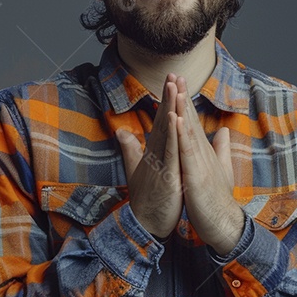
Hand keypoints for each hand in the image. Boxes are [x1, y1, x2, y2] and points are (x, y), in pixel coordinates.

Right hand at [116, 74, 182, 238]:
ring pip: (166, 131)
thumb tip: (121, 132)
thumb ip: (130, 149)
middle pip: (163, 120)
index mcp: (154, 151)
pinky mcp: (165, 174)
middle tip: (173, 73)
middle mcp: (155, 152)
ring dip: (170, 108)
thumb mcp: (137, 169)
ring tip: (174, 86)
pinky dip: (172, 134)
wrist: (145, 224)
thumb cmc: (146, 198)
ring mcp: (159, 162)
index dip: (166, 100)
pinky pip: (170, 151)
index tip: (172, 80)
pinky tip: (176, 118)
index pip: (161, 121)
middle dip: (168, 96)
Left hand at [174, 76, 243, 255]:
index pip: (191, 122)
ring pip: (189, 132)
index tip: (177, 82)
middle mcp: (202, 153)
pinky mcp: (196, 176)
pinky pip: (187, 153)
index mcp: (202, 152)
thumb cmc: (217, 199)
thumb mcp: (218, 170)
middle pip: (191, 120)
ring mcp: (200, 163)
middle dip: (183, 97)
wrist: (222, 224)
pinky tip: (177, 120)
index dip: (184, 101)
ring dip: (183, 110)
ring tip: (176, 89)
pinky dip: (182, 135)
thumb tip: (223, 131)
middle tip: (176, 73)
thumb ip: (220, 150)